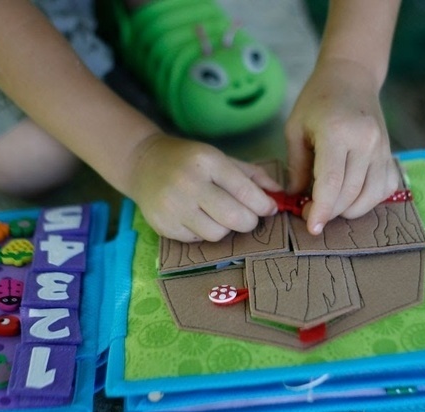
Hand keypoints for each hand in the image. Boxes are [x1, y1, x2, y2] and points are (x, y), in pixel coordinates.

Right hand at [129, 134, 280, 241]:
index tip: (269, 208)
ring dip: (227, 229)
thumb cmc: (191, 161)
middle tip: (248, 217)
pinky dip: (205, 233)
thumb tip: (280, 195)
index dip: (264, 206)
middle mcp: (189, 183)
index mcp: (208, 162)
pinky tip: (199, 219)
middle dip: (250, 221)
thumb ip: (253, 176)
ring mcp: (173, 207)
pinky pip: (198, 241)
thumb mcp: (221, 158)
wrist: (144, 163)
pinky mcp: (163, 225)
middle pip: (235, 218)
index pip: (246, 192)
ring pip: (218, 234)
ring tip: (220, 216)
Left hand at [285, 58, 398, 234]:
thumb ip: (297, 167)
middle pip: (350, 194)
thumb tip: (297, 200)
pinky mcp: (390, 153)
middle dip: (330, 213)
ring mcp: (382, 148)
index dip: (321, 211)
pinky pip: (385, 188)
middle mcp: (365, 142)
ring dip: (348, 210)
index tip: (311, 228)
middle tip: (311, 214)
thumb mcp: (296, 129)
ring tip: (330, 206)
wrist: (351, 75)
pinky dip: (369, 200)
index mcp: (337, 132)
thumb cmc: (317, 100)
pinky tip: (352, 197)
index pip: (332, 183)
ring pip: (370, 197)